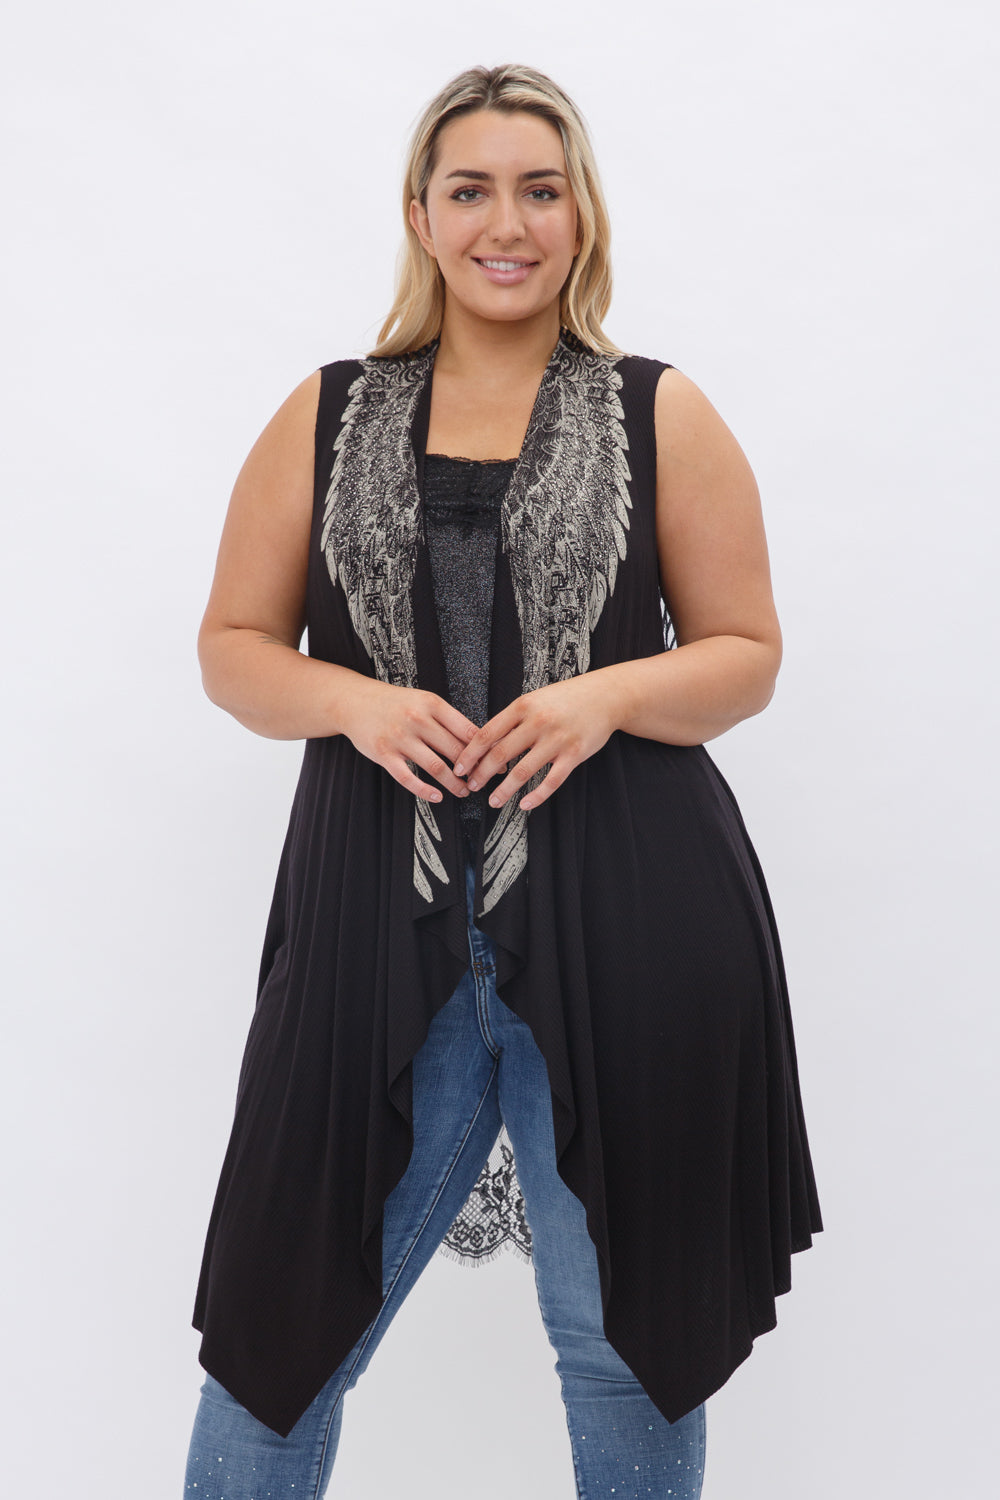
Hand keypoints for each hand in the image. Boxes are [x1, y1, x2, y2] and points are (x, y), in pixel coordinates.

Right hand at [340, 678, 480, 802]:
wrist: (354, 701)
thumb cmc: (393, 703)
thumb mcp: (423, 701)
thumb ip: (447, 719)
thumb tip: (478, 740)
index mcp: (432, 704)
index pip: (468, 731)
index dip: (486, 750)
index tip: (496, 762)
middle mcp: (417, 720)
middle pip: (455, 751)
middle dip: (474, 771)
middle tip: (482, 781)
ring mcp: (400, 738)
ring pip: (436, 767)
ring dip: (454, 784)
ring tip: (464, 791)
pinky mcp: (384, 754)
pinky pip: (408, 778)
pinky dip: (425, 791)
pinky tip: (437, 796)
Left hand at [453, 672, 623, 812]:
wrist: (605, 696)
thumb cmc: (566, 698)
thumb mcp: (535, 699)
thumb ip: (512, 719)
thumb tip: (485, 742)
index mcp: (523, 706)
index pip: (487, 734)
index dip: (470, 754)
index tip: (459, 767)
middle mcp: (538, 722)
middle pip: (500, 754)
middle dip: (481, 774)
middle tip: (471, 786)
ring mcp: (557, 739)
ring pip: (523, 771)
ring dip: (504, 790)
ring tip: (493, 801)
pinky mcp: (574, 754)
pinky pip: (551, 781)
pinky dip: (536, 796)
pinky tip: (524, 804)